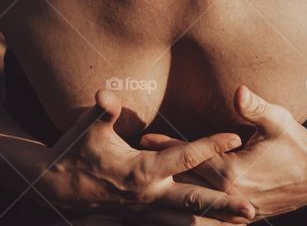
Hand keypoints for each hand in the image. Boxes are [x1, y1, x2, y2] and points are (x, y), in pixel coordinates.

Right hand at [36, 89, 255, 222]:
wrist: (55, 185)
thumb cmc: (74, 151)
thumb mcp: (87, 128)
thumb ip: (102, 111)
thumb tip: (105, 94)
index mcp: (140, 171)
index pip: (183, 157)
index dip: (210, 146)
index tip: (234, 138)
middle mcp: (148, 195)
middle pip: (194, 200)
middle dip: (223, 205)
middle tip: (252, 209)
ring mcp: (146, 210)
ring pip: (188, 218)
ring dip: (215, 219)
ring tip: (244, 220)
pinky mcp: (142, 217)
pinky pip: (175, 224)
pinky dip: (196, 224)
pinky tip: (214, 225)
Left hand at [141, 85, 306, 218]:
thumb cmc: (297, 142)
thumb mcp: (276, 120)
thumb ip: (254, 107)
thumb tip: (239, 91)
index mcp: (232, 172)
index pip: (191, 156)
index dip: (167, 145)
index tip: (144, 137)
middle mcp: (230, 194)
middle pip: (186, 182)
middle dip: (160, 173)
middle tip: (133, 164)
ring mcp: (236, 208)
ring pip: (195, 205)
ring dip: (171, 200)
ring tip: (144, 197)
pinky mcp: (243, 214)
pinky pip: (211, 218)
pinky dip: (193, 216)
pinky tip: (176, 216)